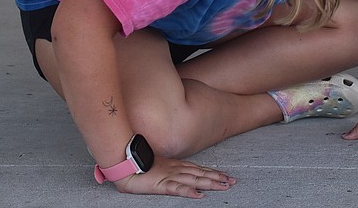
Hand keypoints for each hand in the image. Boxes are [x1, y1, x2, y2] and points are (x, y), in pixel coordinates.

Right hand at [114, 156, 236, 197]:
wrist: (125, 162)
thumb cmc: (139, 164)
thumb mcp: (159, 167)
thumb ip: (169, 170)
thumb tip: (177, 175)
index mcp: (176, 166)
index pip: (199, 170)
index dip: (213, 173)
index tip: (225, 175)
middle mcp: (177, 170)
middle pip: (201, 174)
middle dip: (218, 178)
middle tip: (232, 181)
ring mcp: (170, 176)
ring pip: (194, 180)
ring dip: (210, 183)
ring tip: (223, 186)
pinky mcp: (162, 184)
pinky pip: (178, 189)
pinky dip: (189, 192)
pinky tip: (199, 195)